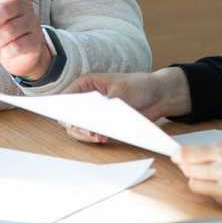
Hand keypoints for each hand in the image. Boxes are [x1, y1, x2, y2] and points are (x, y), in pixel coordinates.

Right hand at [59, 68, 190, 143]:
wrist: (158, 96)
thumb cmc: (139, 85)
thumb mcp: (120, 93)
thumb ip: (105, 106)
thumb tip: (92, 121)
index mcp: (86, 84)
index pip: (65, 97)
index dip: (62, 109)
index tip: (69, 119)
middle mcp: (86, 99)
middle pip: (69, 116)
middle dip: (76, 127)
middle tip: (89, 132)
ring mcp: (94, 113)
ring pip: (79, 128)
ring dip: (86, 135)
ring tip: (99, 137)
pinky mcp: (103, 124)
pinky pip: (93, 134)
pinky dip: (95, 138)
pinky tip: (103, 138)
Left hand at [171, 141, 221, 210]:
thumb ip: (221, 150)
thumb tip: (198, 154)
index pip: (189, 154)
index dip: (180, 154)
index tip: (176, 153)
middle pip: (189, 171)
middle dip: (187, 166)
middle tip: (189, 162)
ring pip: (197, 186)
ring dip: (198, 179)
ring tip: (208, 173)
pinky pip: (213, 197)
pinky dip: (213, 190)